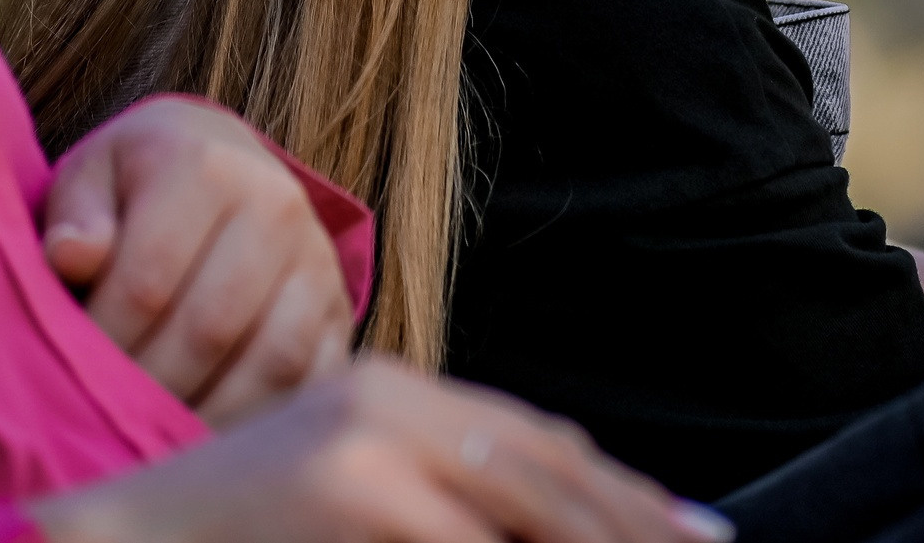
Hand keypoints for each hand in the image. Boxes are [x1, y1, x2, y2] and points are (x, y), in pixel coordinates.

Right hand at [30, 358, 733, 542]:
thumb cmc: (227, 535)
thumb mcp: (344, 488)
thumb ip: (434, 493)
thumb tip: (539, 514)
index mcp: (397, 394)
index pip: (541, 447)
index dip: (625, 497)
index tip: (695, 533)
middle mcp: (394, 404)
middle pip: (553, 478)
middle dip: (635, 528)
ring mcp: (372, 451)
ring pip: (525, 513)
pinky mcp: (353, 498)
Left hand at [45, 97, 353, 424]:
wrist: (221, 167)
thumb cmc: (139, 186)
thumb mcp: (91, 179)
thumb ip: (75, 215)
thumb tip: (70, 255)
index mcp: (208, 167)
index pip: (148, 279)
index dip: (101, 341)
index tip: (69, 370)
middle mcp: (277, 206)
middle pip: (210, 328)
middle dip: (148, 386)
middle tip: (107, 414)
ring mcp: (318, 259)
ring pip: (271, 361)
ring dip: (207, 412)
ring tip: (157, 432)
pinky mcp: (340, 308)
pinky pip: (312, 382)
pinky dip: (262, 420)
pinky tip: (212, 431)